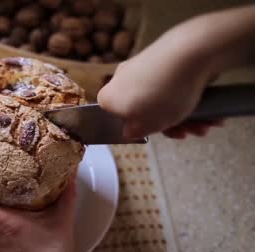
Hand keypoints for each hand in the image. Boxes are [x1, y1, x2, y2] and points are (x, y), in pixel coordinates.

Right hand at [96, 11, 233, 138]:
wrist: (191, 52)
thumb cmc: (163, 93)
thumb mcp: (146, 126)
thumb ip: (134, 132)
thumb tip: (131, 130)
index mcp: (109, 97)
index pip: (118, 120)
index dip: (141, 130)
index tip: (159, 134)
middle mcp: (121, 79)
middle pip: (145, 109)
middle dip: (171, 124)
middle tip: (187, 131)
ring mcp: (142, 66)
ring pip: (163, 98)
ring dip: (186, 115)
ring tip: (205, 123)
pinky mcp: (163, 58)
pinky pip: (173, 83)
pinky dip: (189, 97)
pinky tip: (208, 108)